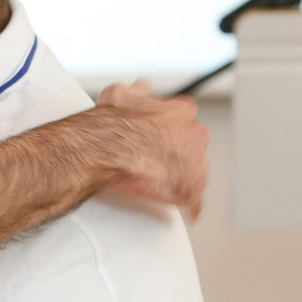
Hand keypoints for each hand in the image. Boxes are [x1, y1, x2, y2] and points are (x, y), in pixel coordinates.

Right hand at [96, 81, 208, 219]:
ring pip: (194, 172)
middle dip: (178, 156)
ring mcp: (195, 162)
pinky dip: (192, 207)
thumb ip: (137, 92)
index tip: (159, 141)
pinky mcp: (189, 188)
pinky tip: (188, 212)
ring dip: (181, 178)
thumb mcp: (121, 94)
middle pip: (192, 148)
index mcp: (182, 112)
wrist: (106, 150)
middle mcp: (195, 135)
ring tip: (162, 185)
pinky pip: (195, 200)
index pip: (185, 123)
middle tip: (156, 163)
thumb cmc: (111, 124)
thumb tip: (141, 88)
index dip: (170, 134)